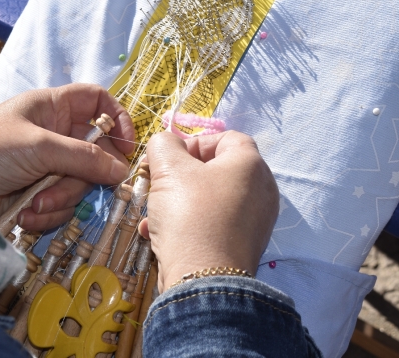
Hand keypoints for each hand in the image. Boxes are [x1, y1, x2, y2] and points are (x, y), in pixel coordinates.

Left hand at [0, 84, 134, 229]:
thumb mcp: (38, 146)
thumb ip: (84, 156)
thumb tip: (122, 169)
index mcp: (52, 107)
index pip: (96, 102)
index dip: (116, 119)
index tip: (127, 146)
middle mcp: (53, 135)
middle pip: (95, 152)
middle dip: (82, 175)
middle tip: (67, 185)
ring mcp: (46, 167)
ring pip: (81, 184)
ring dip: (61, 199)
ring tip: (35, 203)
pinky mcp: (37, 196)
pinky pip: (63, 207)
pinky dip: (48, 215)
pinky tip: (26, 214)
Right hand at [138, 131, 278, 291]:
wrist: (203, 279)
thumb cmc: (189, 214)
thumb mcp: (168, 168)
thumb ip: (163, 144)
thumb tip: (167, 143)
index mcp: (251, 165)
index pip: (227, 138)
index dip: (195, 142)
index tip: (170, 158)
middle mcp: (262, 191)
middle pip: (217, 170)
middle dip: (181, 175)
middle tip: (159, 185)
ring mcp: (256, 221)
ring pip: (211, 199)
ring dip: (178, 201)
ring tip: (154, 214)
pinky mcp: (244, 246)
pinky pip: (214, 224)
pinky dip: (189, 224)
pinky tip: (158, 235)